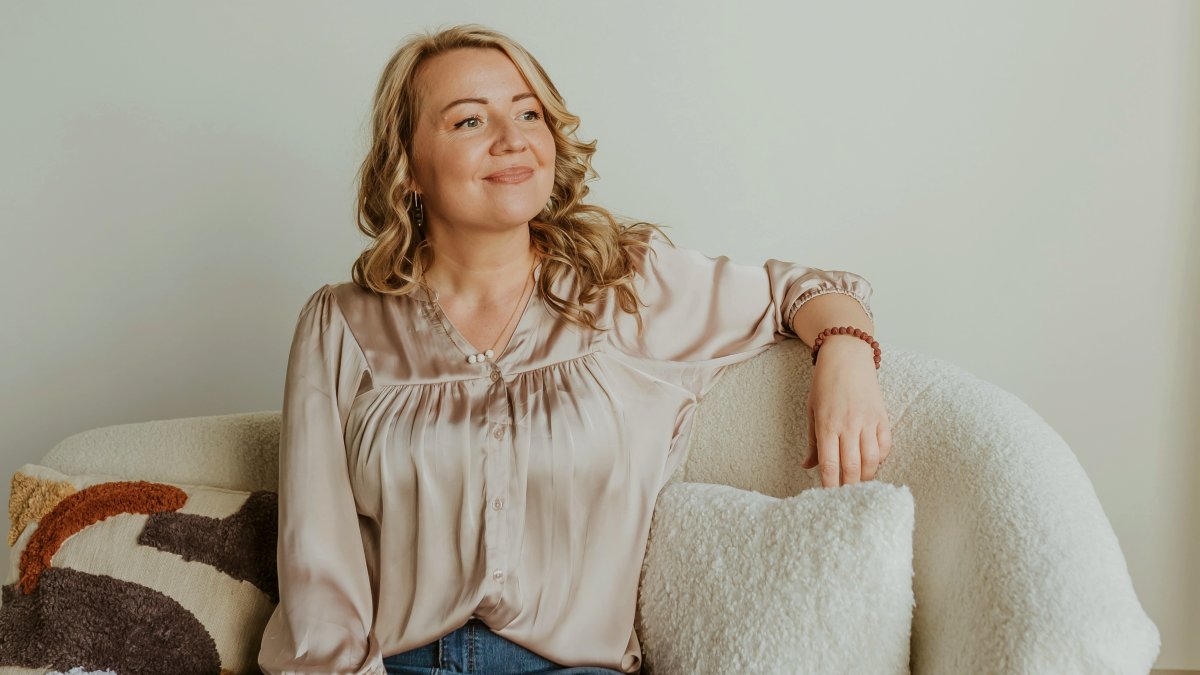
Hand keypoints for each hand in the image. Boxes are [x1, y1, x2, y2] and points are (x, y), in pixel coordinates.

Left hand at [802, 336, 892, 486]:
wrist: (847, 357)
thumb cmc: (824, 384)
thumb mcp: (812, 410)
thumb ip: (812, 442)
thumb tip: (807, 467)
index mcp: (827, 424)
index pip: (829, 464)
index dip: (830, 485)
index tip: (828, 498)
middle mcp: (849, 425)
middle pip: (852, 467)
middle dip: (849, 488)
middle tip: (846, 499)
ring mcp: (868, 421)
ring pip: (871, 460)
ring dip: (866, 477)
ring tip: (859, 485)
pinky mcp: (882, 416)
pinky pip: (885, 445)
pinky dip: (880, 459)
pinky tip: (872, 464)